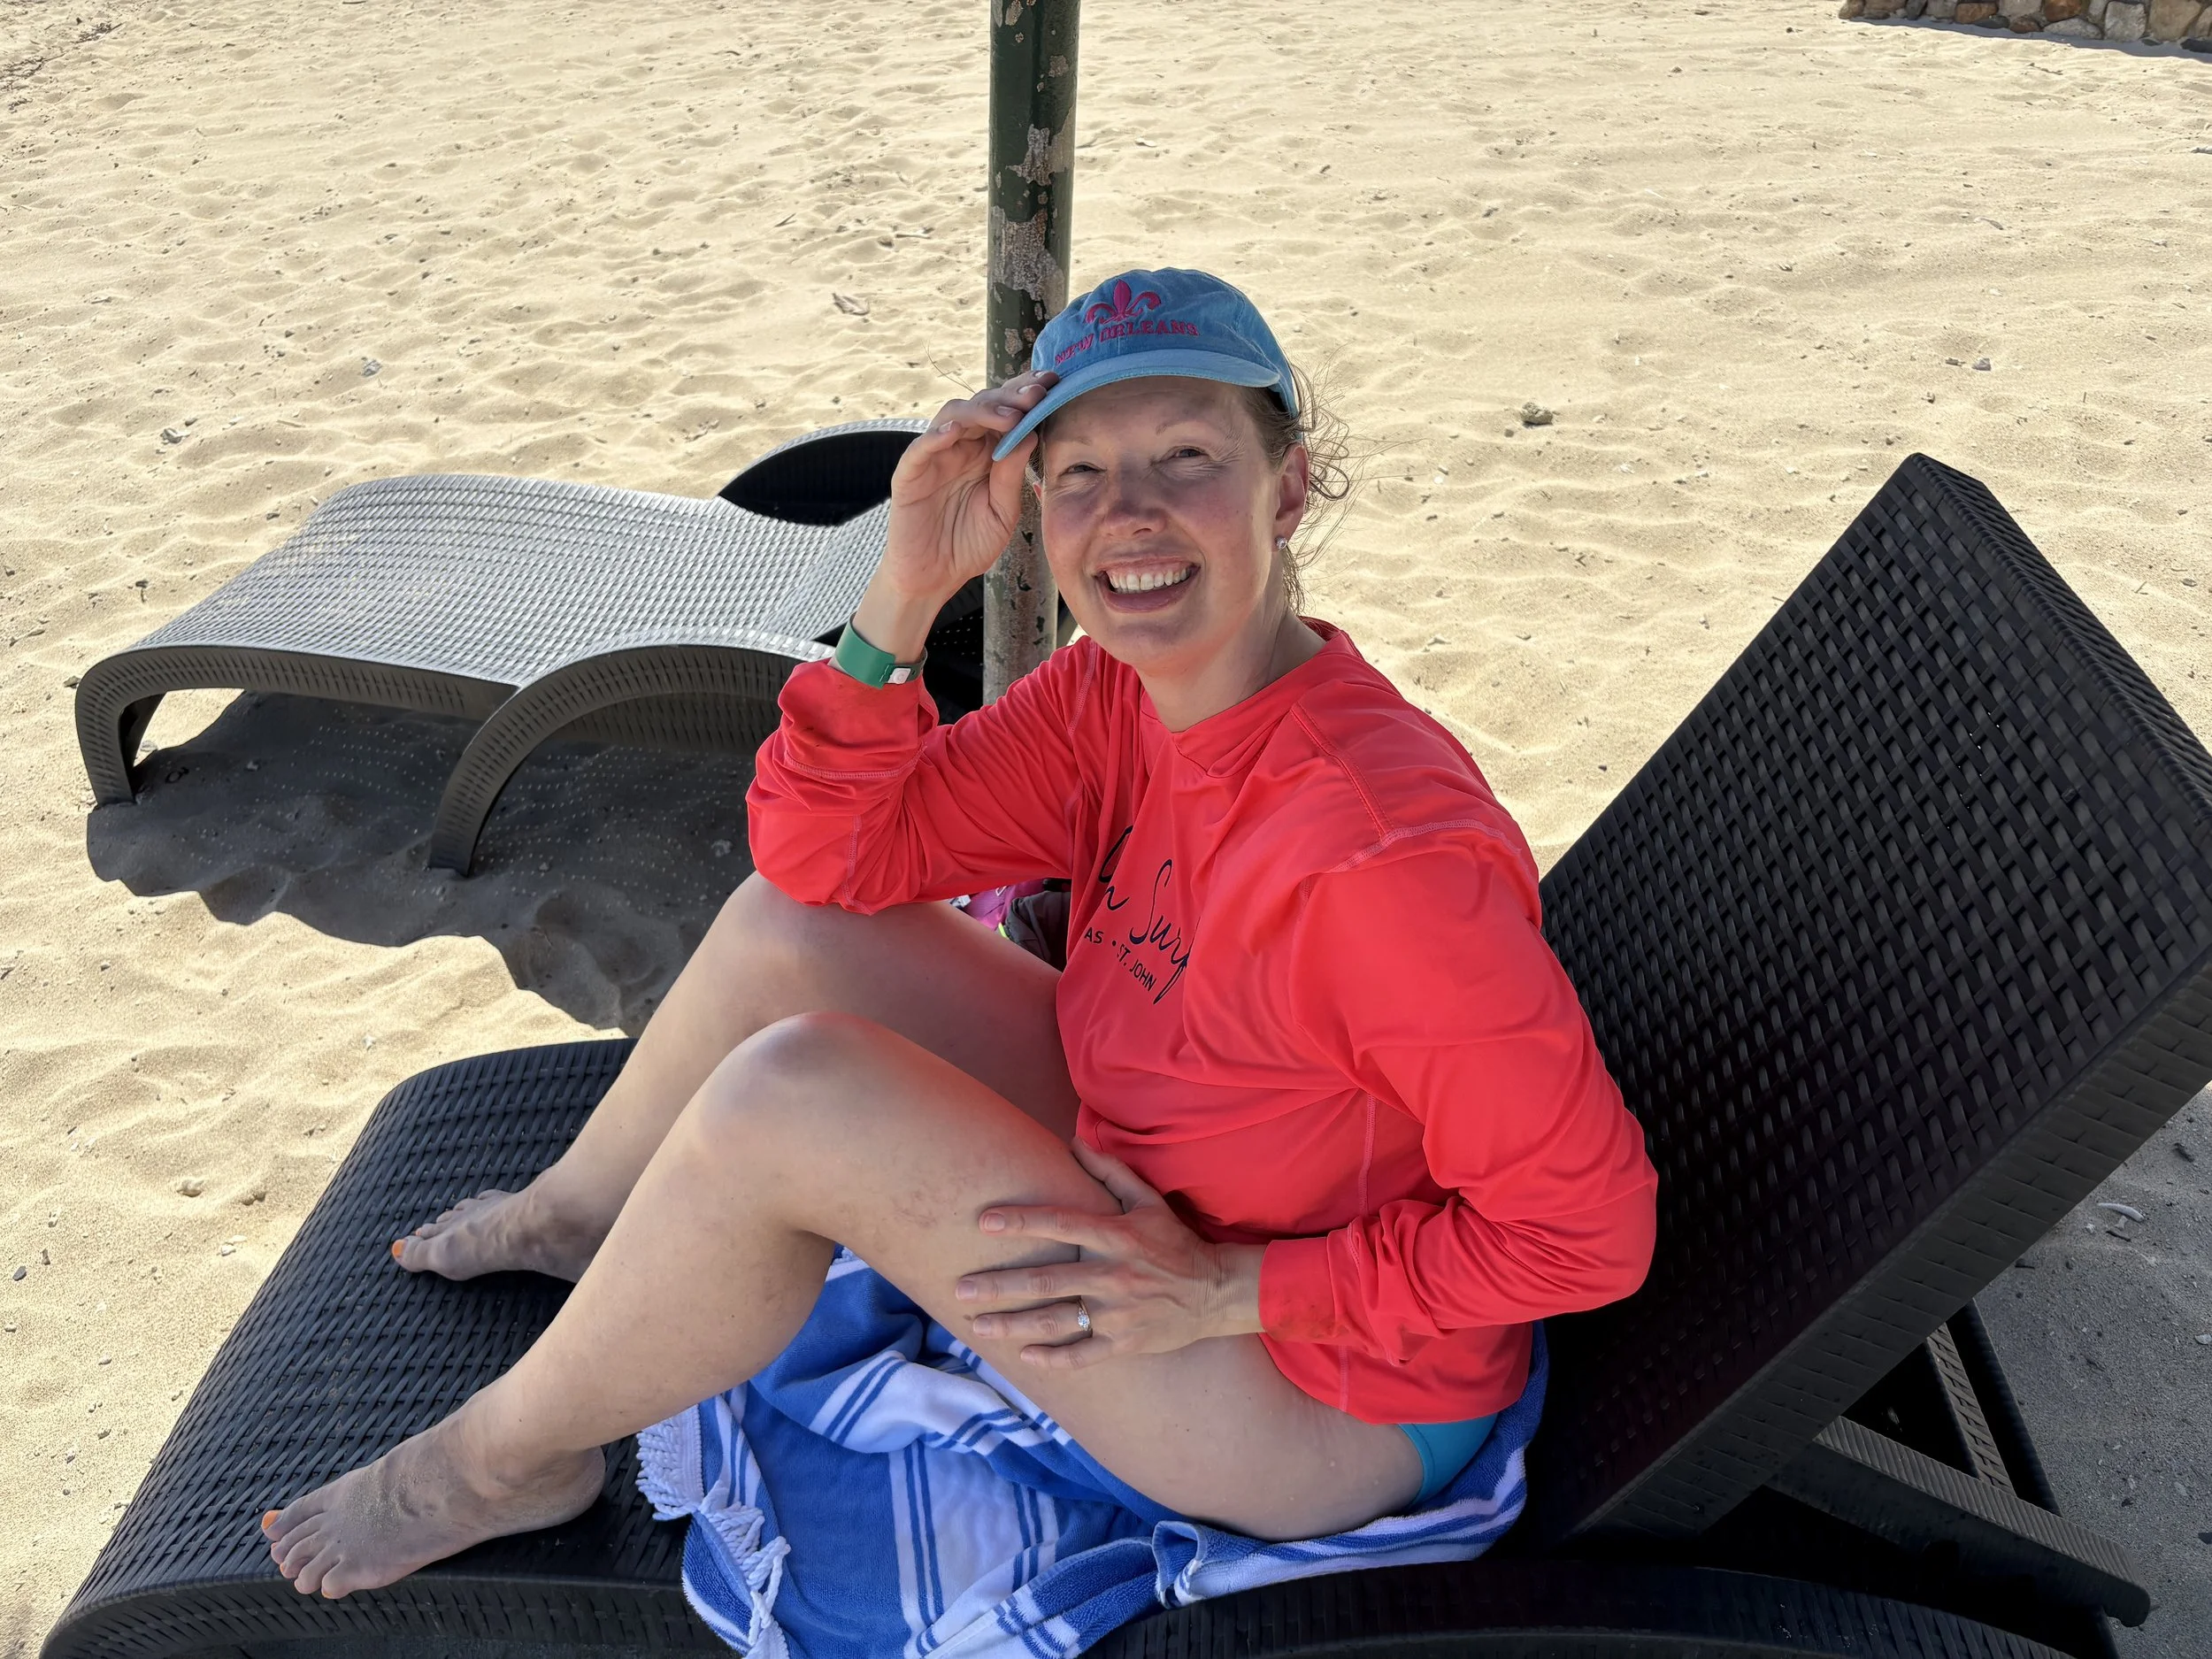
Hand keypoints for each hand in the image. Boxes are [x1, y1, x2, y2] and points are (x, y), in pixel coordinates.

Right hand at [878, 369, 1056, 595]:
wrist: (934, 578)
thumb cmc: (968, 545)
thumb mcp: (1002, 510)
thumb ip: (1012, 475)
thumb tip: (1032, 433)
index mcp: (986, 452)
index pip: (1006, 412)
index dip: (1025, 395)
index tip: (1053, 384)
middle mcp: (960, 446)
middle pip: (983, 405)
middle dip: (1011, 396)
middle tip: (1036, 393)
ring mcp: (934, 456)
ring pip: (954, 416)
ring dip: (982, 411)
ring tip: (1008, 416)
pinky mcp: (909, 474)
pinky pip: (921, 447)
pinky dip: (937, 436)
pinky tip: (957, 431)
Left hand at [954, 1140, 1265, 1370]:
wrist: (1216, 1292)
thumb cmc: (1175, 1242)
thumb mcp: (1149, 1200)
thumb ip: (1110, 1172)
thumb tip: (1073, 1142)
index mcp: (1116, 1236)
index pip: (1061, 1225)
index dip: (1022, 1222)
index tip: (984, 1222)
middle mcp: (1113, 1276)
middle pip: (1047, 1281)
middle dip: (1000, 1286)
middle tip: (961, 1287)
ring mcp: (1117, 1314)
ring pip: (1056, 1322)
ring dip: (1013, 1326)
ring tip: (978, 1326)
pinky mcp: (1124, 1343)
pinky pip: (1082, 1355)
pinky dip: (1053, 1358)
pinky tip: (1024, 1356)